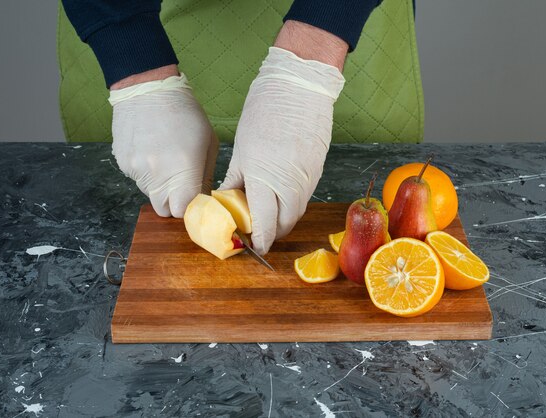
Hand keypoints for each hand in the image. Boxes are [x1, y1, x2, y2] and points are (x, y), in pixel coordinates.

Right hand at [110, 72, 217, 217]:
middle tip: (182, 185)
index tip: (195, 200)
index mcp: (183, 169)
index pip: (183, 211)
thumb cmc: (185, 113)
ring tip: (166, 159)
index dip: (190, 209)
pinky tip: (152, 151)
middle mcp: (157, 174)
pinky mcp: (123, 163)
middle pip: (164, 209)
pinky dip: (147, 173)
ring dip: (160, 186)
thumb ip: (205, 176)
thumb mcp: (207, 142)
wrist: (147, 88)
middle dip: (174, 203)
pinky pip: (138, 179)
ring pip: (150, 194)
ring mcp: (136, 170)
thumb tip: (203, 199)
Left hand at [219, 46, 344, 253]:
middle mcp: (290, 184)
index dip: (258, 241)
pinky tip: (280, 194)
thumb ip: (237, 179)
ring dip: (282, 219)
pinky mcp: (318, 170)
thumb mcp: (242, 148)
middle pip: (284, 225)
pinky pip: (305, 196)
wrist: (300, 86)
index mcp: (266, 178)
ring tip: (265, 211)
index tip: (251, 245)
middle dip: (270, 233)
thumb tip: (228, 199)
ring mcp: (308, 178)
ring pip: (296, 212)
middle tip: (255, 229)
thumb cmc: (266, 111)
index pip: (265, 224)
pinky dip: (292, 203)